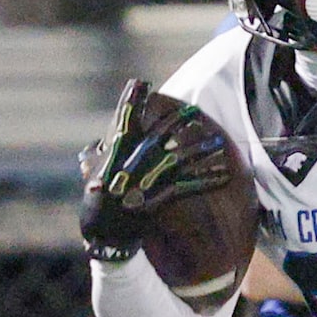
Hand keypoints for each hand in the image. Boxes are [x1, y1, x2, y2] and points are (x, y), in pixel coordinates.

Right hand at [79, 81, 238, 262]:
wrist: (100, 235)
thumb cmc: (95, 206)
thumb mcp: (92, 177)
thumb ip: (96, 161)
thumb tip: (92, 150)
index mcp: (113, 154)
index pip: (122, 121)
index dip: (130, 100)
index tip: (139, 82)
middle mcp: (129, 164)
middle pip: (157, 137)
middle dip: (176, 123)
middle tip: (193, 109)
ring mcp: (143, 181)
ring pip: (178, 160)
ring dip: (200, 150)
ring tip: (219, 141)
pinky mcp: (156, 200)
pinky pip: (187, 187)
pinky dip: (206, 180)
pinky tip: (225, 174)